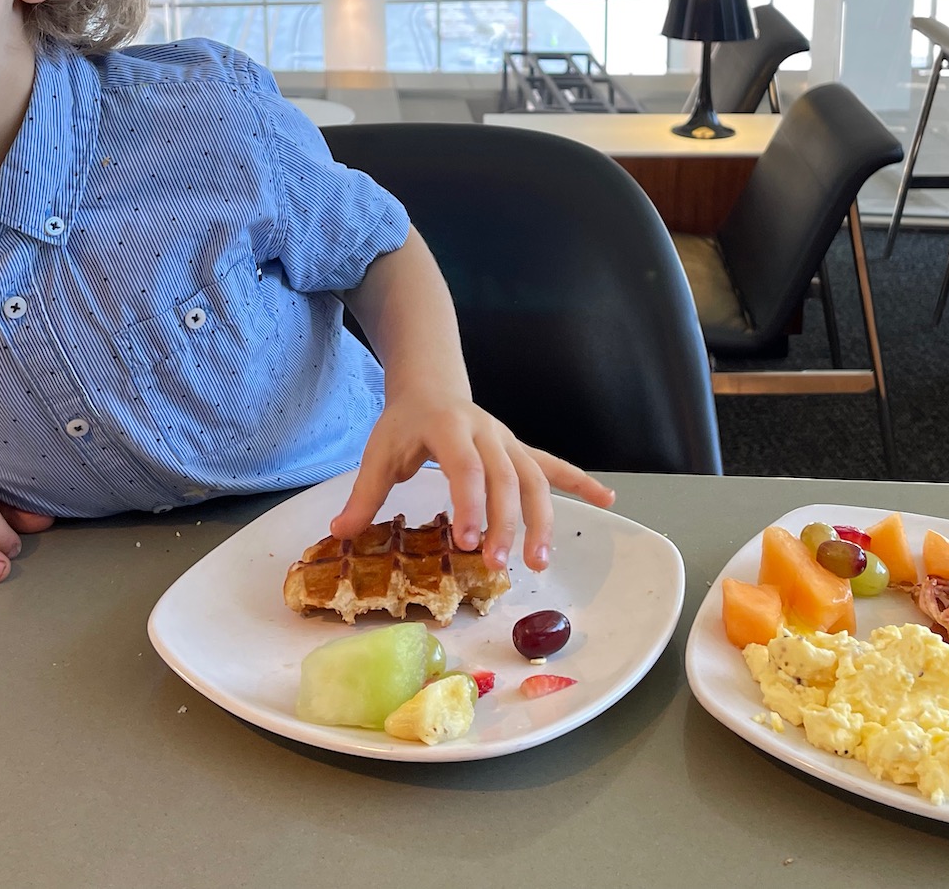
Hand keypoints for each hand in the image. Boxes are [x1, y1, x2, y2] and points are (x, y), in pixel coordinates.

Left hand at [330, 389, 613, 571]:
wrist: (431, 385)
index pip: (465, 467)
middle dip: (506, 523)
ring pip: (535, 478)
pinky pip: (555, 466)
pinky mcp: (520, 450)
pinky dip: (581, 482)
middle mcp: (487, 433)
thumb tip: (341, 531)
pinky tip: (607, 501)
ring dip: (542, 519)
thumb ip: (365, 494)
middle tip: (497, 564)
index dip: (469, 503)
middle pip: (506, 478)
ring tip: (540, 561)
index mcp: (449, 428)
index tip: (465, 542)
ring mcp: (509, 441)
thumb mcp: (379, 452)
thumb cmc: (405, 424)